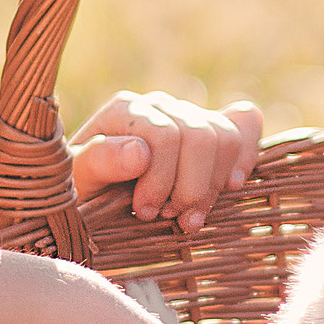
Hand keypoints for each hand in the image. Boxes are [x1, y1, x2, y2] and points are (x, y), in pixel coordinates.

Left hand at [69, 92, 264, 232]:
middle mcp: (160, 105)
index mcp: (127, 109)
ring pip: (225, 135)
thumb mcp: (77, 180)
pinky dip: (246, 153)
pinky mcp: (210, 130)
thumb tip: (140, 151)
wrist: (92, 195)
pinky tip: (232, 184)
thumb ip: (100, 161)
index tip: (145, 212)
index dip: (161, 180)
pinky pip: (244, 123)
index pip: (166, 136)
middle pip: (201, 136)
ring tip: (189, 216)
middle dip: (191, 186)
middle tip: (170, 218)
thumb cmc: (82, 189)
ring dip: (213, 184)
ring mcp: (188, 115)